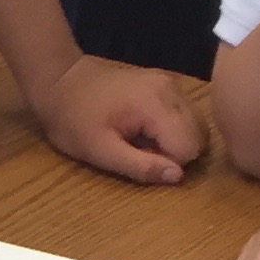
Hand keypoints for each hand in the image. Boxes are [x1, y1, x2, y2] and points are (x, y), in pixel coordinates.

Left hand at [40, 53, 204, 184]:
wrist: (60, 82)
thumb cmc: (73, 121)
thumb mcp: (101, 152)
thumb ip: (141, 166)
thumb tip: (178, 177)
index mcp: (155, 104)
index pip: (190, 147)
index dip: (168, 162)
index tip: (139, 157)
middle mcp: (171, 88)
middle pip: (199, 136)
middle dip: (175, 152)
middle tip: (140, 149)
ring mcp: (171, 82)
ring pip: (197, 125)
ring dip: (176, 141)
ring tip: (142, 140)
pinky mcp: (167, 82)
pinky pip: (186, 114)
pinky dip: (174, 128)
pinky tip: (146, 128)